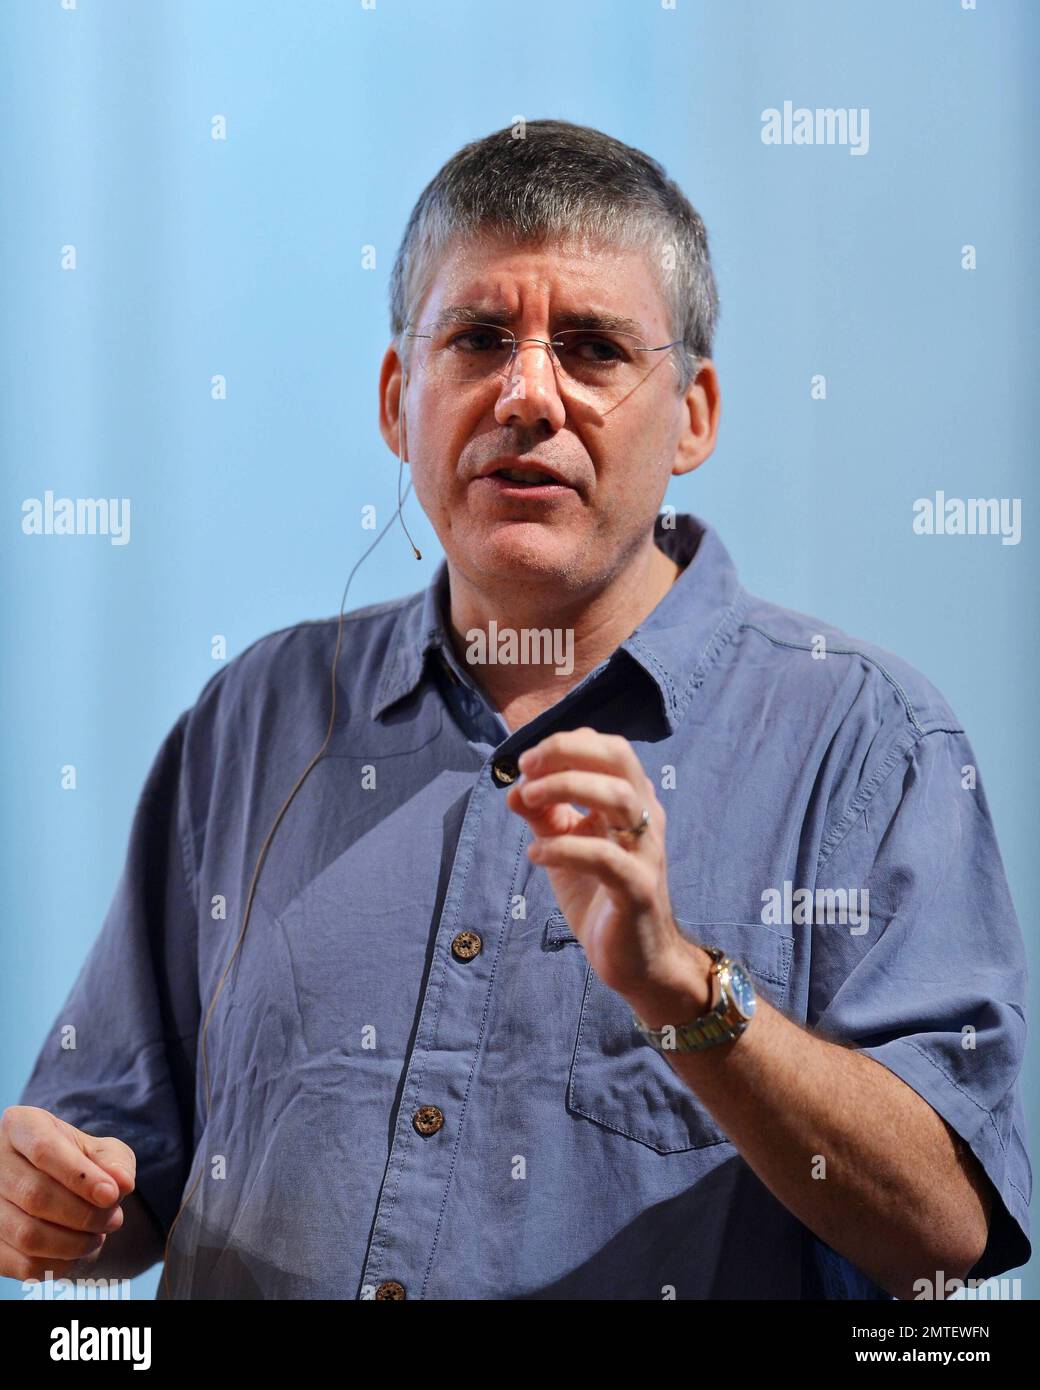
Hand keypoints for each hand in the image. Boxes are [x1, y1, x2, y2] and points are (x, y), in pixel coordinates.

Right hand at [0, 1105, 135, 1282]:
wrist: (54, 1187)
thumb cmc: (79, 1162)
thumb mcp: (101, 1150)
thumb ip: (115, 1162)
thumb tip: (121, 1183)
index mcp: (21, 1126)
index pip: (44, 1150)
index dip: (80, 1176)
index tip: (112, 1195)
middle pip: (35, 1195)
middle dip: (84, 1214)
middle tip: (114, 1220)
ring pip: (27, 1234)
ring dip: (73, 1243)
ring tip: (98, 1237)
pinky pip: (22, 1264)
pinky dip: (57, 1264)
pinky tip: (76, 1253)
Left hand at [506, 726, 708, 1010]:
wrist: (638, 961)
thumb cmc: (601, 897)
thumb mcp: (565, 847)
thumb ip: (544, 817)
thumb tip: (512, 789)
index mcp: (631, 803)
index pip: (608, 748)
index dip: (566, 744)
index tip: (527, 761)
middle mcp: (645, 818)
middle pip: (618, 758)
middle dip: (567, 752)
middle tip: (526, 767)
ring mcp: (645, 852)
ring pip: (618, 796)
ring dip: (565, 788)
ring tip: (526, 801)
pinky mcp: (638, 889)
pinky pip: (605, 857)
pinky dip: (564, 848)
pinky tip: (536, 855)